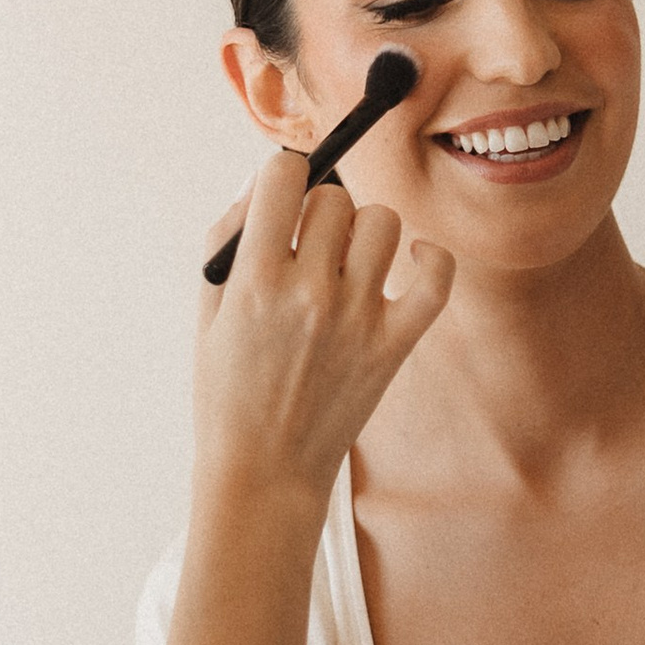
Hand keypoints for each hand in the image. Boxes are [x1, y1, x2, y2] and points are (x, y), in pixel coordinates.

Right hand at [192, 148, 452, 510]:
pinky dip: (431, 258)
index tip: (282, 195)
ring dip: (363, 232)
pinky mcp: (394, 344)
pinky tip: (412, 259)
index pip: (283, 173)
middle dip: (317, 212)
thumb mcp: (208, 310)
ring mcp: (357, 318)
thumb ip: (228, 237)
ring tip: (345, 264)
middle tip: (306, 247)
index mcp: (254, 280)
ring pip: (381, 222)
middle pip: (333, 196)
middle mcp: (309, 292)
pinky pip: (436, 277)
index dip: (282, 174)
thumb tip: (265, 178)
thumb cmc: (228, 390)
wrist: (264, 471)